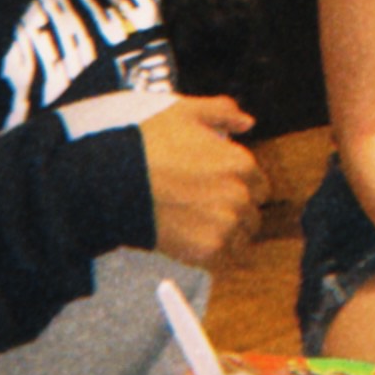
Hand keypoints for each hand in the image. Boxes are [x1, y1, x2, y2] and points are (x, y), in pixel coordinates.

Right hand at [140, 94, 265, 266]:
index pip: (260, 186)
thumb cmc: (147, 147)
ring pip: (241, 240)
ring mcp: (224, 226)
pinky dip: (213, 257)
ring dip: (226, 237)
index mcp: (239, 163)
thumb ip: (222, 112)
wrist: (114, 183)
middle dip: (234, 213)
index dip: (241, 187)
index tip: (222, 190)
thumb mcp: (186, 112)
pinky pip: (225, 262)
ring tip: (197, 227)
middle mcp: (239, 196)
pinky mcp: (207, 252)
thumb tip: (246, 121)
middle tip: (205, 210)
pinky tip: (192, 243)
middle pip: (252, 215)